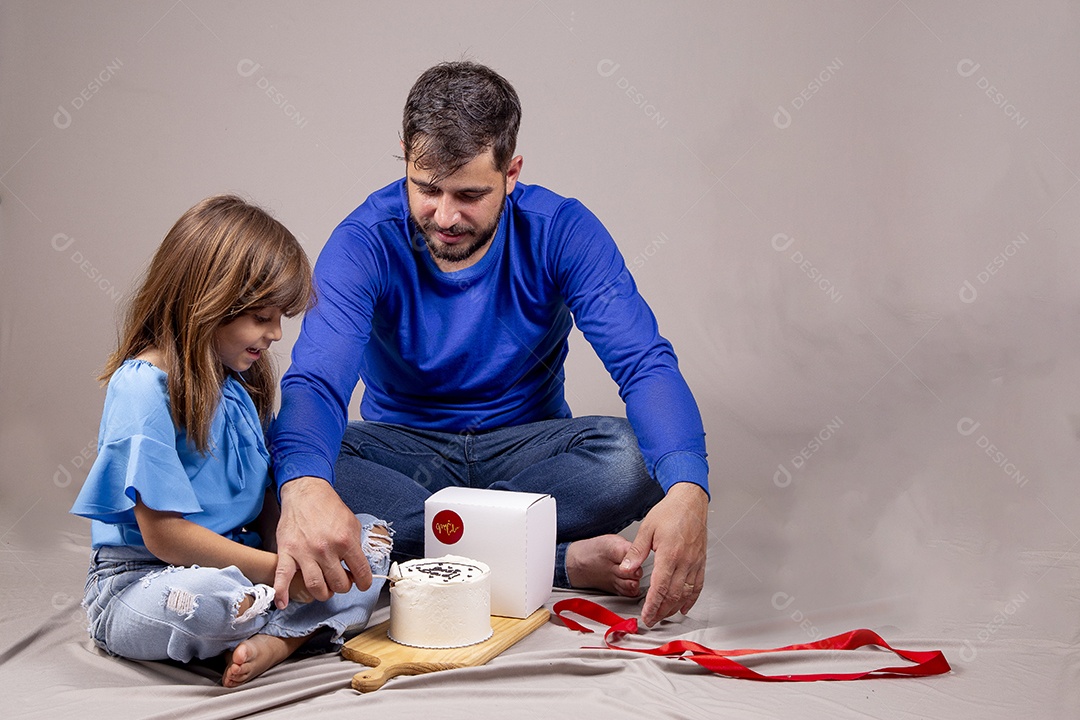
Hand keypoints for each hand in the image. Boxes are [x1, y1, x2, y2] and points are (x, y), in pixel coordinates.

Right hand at [273, 476, 372, 608]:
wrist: (305, 493)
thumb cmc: (328, 507)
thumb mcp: (352, 523)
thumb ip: (356, 546)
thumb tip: (358, 566)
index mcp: (345, 540)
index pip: (361, 572)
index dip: (364, 582)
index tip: (362, 583)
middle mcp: (326, 549)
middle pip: (339, 584)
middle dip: (344, 586)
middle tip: (342, 580)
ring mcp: (305, 552)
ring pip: (316, 587)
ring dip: (324, 593)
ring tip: (326, 589)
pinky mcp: (287, 552)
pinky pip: (282, 577)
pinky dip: (281, 593)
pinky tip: (282, 603)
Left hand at [620, 482, 708, 626]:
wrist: (690, 501)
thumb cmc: (669, 512)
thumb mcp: (647, 529)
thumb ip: (636, 552)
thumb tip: (625, 569)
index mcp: (669, 554)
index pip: (660, 587)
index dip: (652, 605)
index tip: (646, 616)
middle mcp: (685, 561)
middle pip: (673, 595)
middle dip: (661, 611)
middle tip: (652, 620)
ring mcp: (695, 562)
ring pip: (686, 593)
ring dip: (674, 608)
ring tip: (663, 616)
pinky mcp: (701, 561)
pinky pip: (697, 585)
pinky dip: (691, 599)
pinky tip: (684, 606)